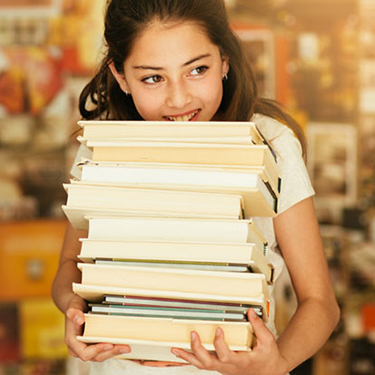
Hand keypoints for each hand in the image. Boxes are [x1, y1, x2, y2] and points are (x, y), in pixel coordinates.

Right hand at [65, 294, 130, 361]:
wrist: (77, 305)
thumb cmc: (75, 307)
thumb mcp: (73, 307)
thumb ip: (74, 313)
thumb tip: (79, 319)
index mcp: (73, 342)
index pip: (85, 353)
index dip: (97, 350)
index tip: (109, 345)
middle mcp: (80, 347)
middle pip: (96, 356)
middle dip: (111, 352)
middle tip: (125, 347)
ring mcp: (89, 346)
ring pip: (102, 354)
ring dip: (115, 352)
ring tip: (127, 347)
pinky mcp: (96, 343)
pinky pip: (105, 349)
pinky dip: (114, 348)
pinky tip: (123, 344)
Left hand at [171, 309, 288, 374]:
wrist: (269, 372)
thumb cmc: (267, 358)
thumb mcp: (267, 341)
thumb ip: (258, 326)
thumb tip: (249, 312)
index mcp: (241, 361)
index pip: (226, 355)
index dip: (219, 343)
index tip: (218, 329)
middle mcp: (229, 367)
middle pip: (208, 362)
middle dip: (198, 349)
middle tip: (193, 334)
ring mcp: (223, 367)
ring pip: (202, 366)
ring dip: (188, 357)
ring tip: (175, 349)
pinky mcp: (220, 365)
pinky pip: (202, 364)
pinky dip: (190, 358)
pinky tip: (181, 353)